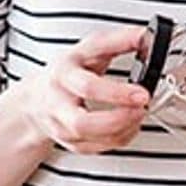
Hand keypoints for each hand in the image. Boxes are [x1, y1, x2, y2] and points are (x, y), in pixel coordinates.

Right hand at [16, 25, 149, 154]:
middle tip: (142, 106)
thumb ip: (120, 41)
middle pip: (83, 122)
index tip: (143, 93)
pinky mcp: (70, 142)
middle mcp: (58, 102)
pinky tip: (130, 124)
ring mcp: (62, 125)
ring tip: (139, 113)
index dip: (118, 93)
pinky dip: (120, 138)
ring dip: (123, 129)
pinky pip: (98, 148)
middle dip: (119, 118)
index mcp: (64, 73)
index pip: (89, 87)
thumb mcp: (91, 48)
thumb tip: (148, 36)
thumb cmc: (69, 70)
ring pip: (91, 139)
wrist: (38, 97)